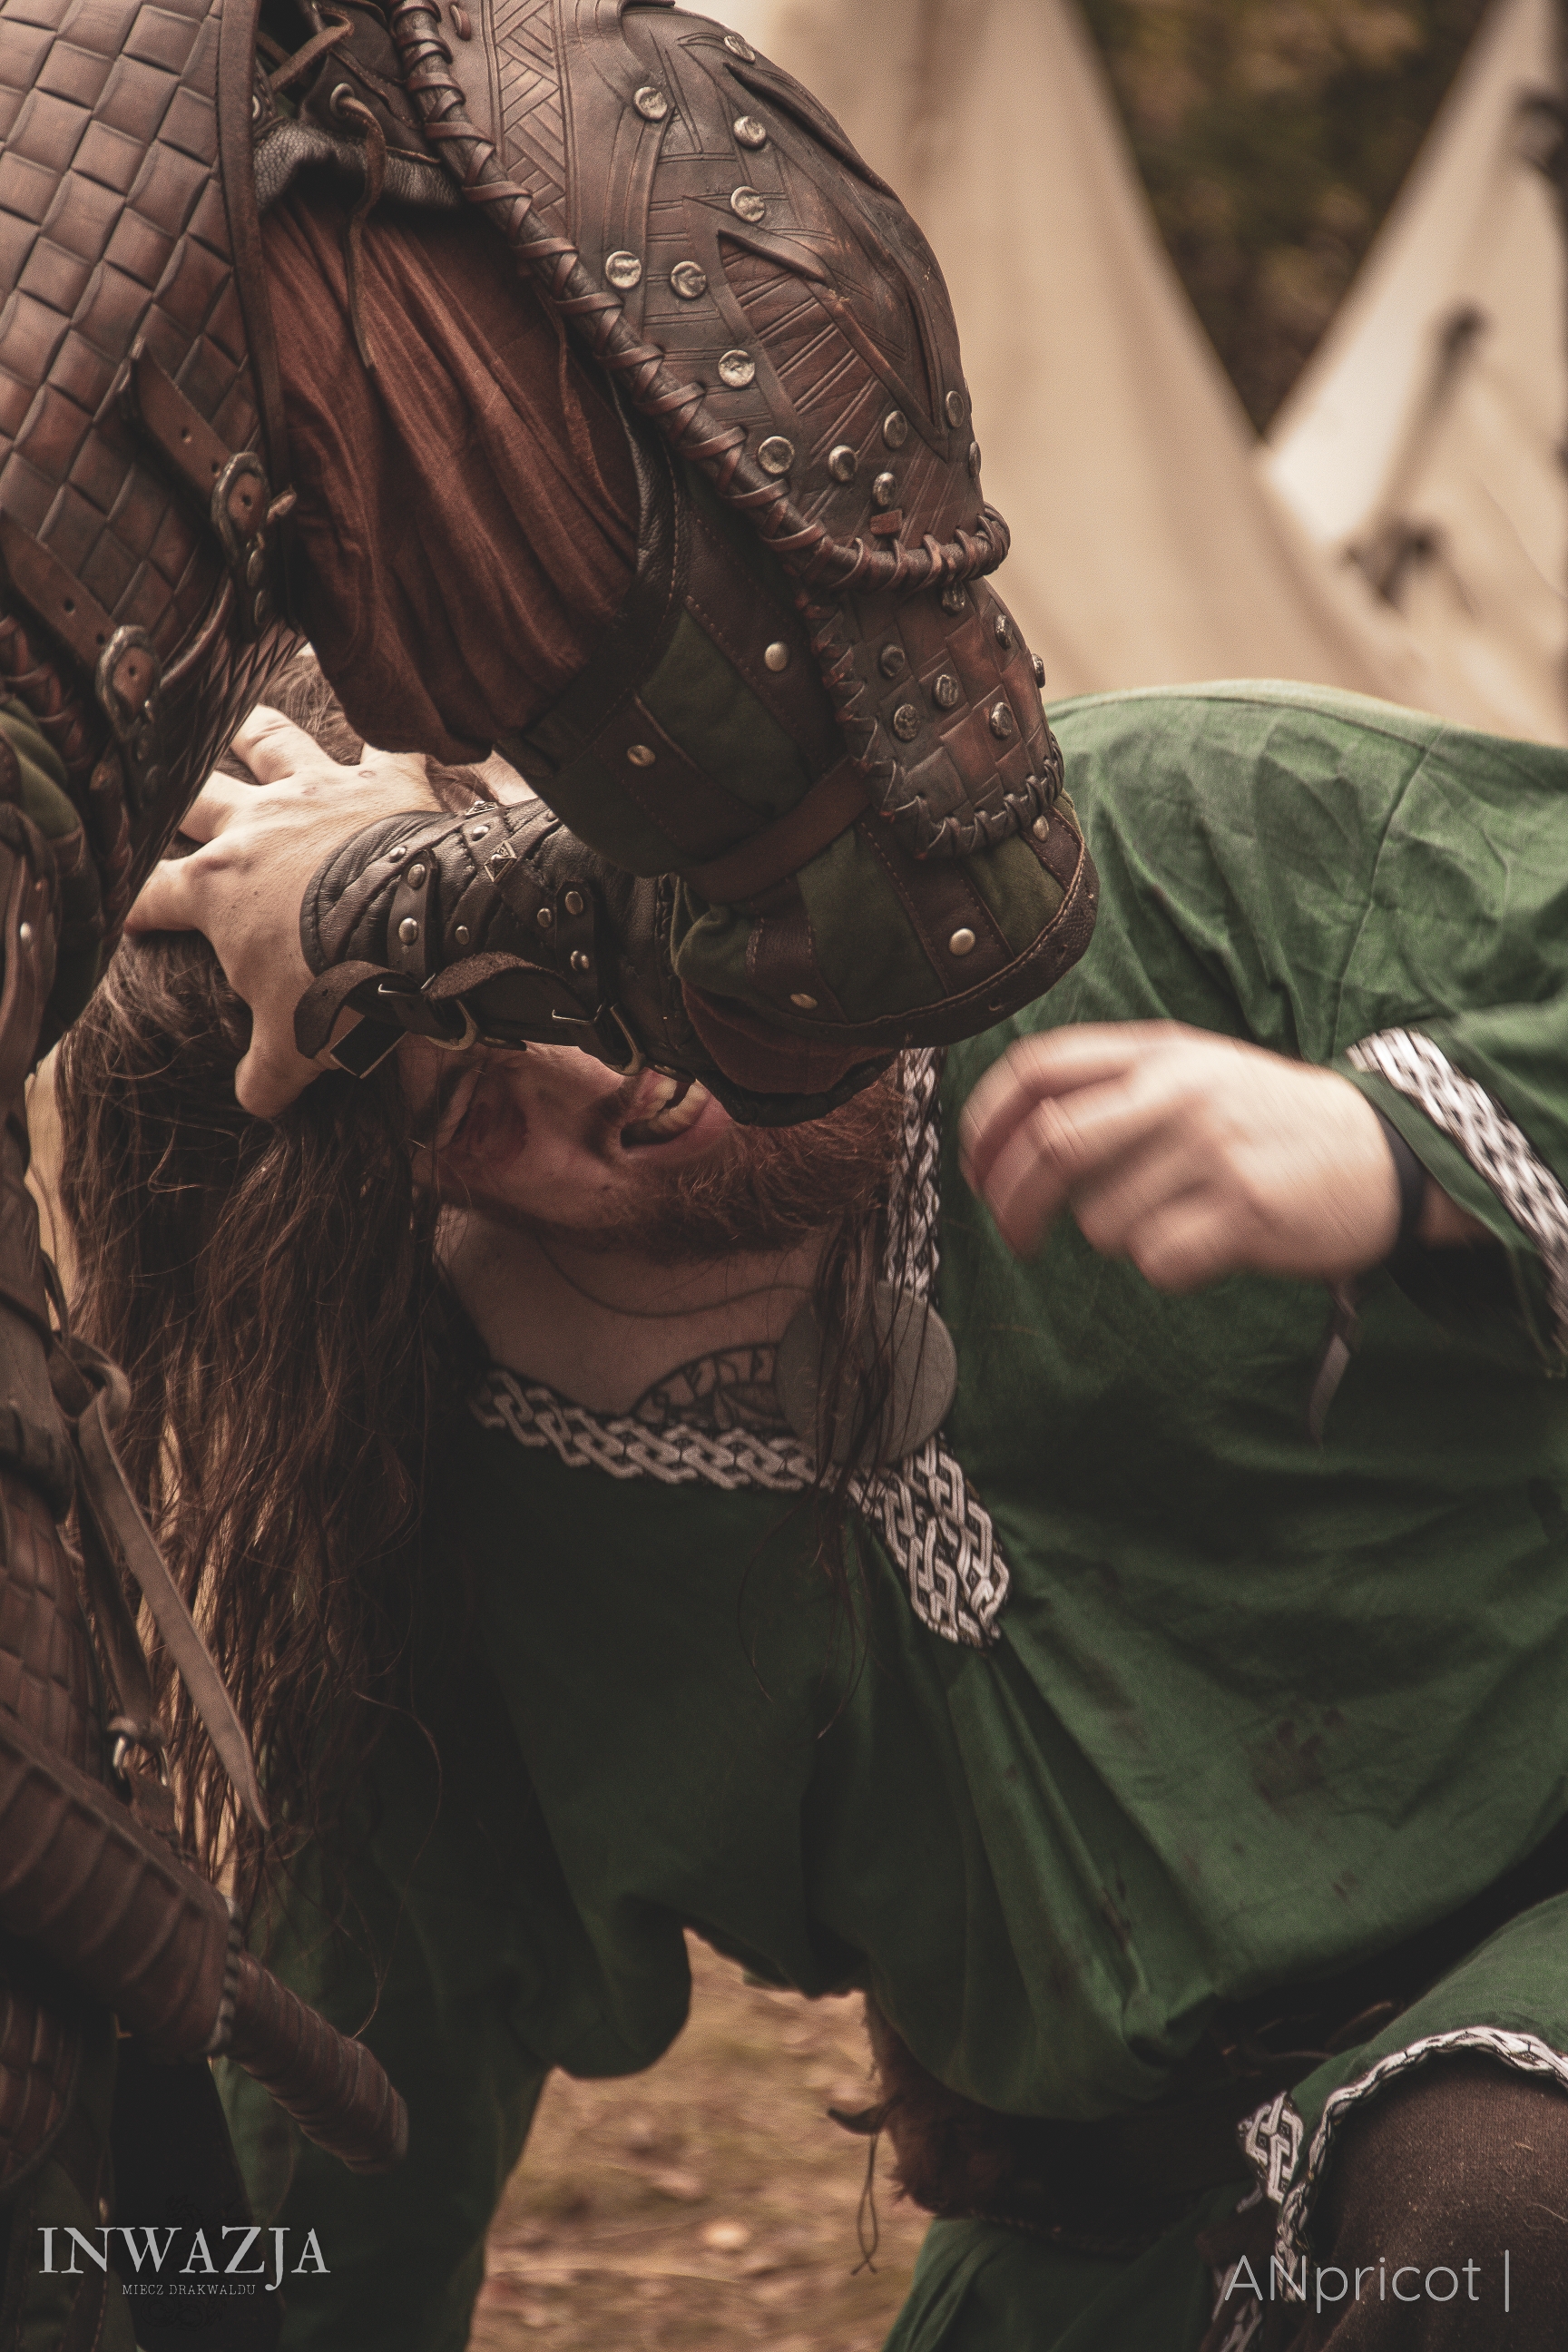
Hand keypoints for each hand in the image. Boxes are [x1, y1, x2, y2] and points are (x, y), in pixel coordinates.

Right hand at [126, 708, 438, 1115]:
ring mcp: (318, 794)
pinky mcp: (383, 782)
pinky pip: (385, 743)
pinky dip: (388, 732)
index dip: (132, 904)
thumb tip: (254, 1102)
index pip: (152, 893)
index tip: (122, 914)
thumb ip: (265, 1073)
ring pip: (270, 743)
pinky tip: (395, 718)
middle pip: (197, 798)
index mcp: (218, 888)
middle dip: (177, 795)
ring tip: (241, 718)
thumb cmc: (341, 987)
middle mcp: (256, 826)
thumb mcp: (293, 1046)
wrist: (417, 935)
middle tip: (164, 785)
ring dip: (254, 731)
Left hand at [959, 1022, 1476, 1289]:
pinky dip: (1165, 1267)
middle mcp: (1179, 1092)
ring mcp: (1212, 1150)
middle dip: (1013, 1202)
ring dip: (1115, 1238)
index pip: (1035, 1070)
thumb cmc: (1266, 1119)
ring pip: (1101, 1219)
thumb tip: (1006, 1141)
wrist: (1384, 1150)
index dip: (986, 1124)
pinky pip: (1157, 1261)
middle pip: (1050, 1146)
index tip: (975, 1169)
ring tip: (1168, 1222)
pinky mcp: (1244, 1212)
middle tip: (1015, 1236)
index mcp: (1157, 1052)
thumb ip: (1109, 1087)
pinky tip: (1204, 1247)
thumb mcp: (1192, 1071)